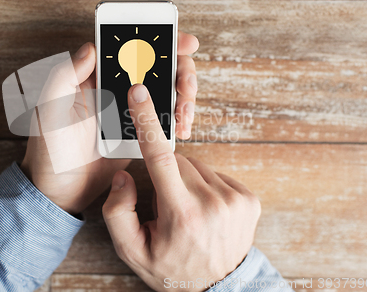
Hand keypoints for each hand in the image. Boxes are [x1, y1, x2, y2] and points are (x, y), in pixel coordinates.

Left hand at [20, 32, 198, 214]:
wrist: (60, 190)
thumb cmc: (49, 150)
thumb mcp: (49, 110)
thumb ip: (64, 76)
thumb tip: (90, 48)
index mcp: (94, 77)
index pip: (129, 49)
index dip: (158, 41)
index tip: (181, 42)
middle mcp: (115, 89)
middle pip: (157, 67)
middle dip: (180, 70)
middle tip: (186, 85)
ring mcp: (130, 111)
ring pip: (166, 91)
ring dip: (183, 97)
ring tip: (184, 114)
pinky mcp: (139, 132)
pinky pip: (164, 119)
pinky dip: (178, 120)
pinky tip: (182, 128)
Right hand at [102, 84, 260, 290]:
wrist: (218, 288)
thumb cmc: (171, 268)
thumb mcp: (132, 250)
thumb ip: (118, 211)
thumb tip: (125, 174)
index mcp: (182, 213)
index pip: (160, 157)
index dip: (147, 121)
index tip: (139, 94)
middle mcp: (212, 202)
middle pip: (177, 160)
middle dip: (166, 174)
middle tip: (167, 204)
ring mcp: (235, 199)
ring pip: (196, 165)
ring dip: (185, 179)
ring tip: (187, 209)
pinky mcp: (249, 198)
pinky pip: (215, 173)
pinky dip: (204, 184)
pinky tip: (203, 207)